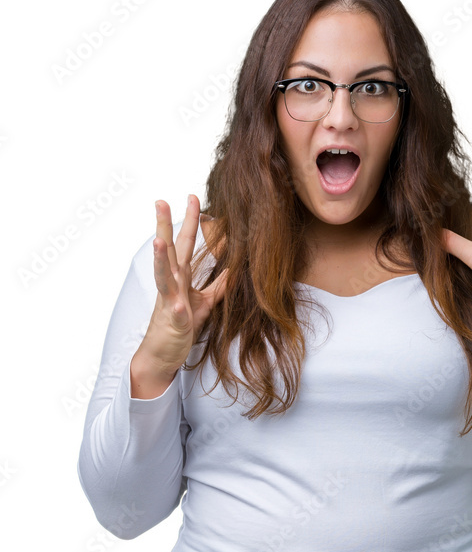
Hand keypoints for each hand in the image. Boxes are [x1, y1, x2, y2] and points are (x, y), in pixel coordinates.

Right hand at [137, 194, 228, 376]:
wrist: (162, 354)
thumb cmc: (181, 325)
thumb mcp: (205, 302)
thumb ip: (218, 285)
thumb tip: (234, 268)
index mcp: (181, 277)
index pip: (185, 244)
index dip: (191, 222)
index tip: (193, 198)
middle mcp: (172, 285)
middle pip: (170, 251)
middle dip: (164, 226)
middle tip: (160, 200)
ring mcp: (169, 302)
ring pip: (164, 277)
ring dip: (160, 260)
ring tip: (158, 242)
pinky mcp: (173, 323)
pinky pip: (174, 315)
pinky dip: (175, 309)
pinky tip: (176, 303)